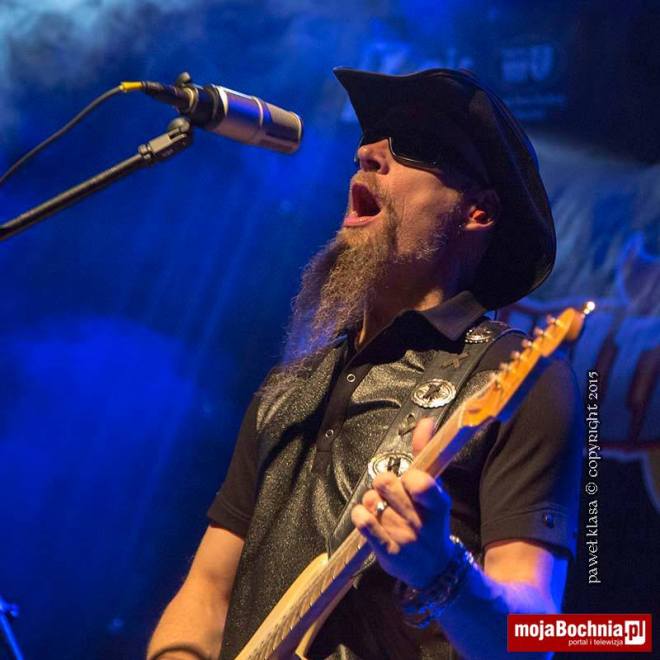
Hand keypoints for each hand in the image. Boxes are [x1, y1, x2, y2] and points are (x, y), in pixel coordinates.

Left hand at [351, 417, 453, 588]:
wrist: (434, 568)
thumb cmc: (430, 520)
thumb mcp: (434, 489)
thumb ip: (426, 454)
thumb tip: (426, 422)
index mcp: (437, 502)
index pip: (421, 482)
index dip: (410, 478)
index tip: (410, 482)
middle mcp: (421, 520)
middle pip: (386, 483)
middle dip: (384, 484)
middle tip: (391, 494)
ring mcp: (404, 537)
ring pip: (371, 500)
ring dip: (372, 501)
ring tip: (382, 509)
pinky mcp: (388, 552)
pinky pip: (364, 524)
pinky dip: (360, 515)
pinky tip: (364, 515)